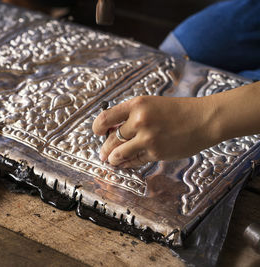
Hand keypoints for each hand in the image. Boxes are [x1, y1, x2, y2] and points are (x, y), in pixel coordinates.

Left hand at [92, 95, 218, 166]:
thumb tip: (112, 130)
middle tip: (102, 153)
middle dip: (104, 148)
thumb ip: (131, 116)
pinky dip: (127, 163)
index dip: (97, 127)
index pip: (106, 117)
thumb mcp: (151, 105)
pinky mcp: (155, 152)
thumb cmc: (178, 111)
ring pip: (119, 153)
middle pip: (112, 138)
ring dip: (112, 158)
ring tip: (111, 160)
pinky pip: (135, 160)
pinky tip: (125, 163)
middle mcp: (139, 120)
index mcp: (137, 104)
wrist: (204, 119)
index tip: (97, 132)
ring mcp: (147, 138)